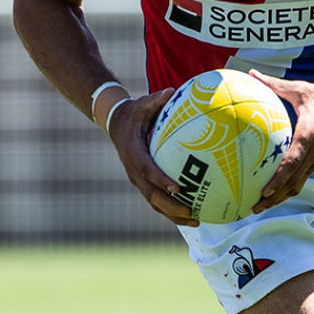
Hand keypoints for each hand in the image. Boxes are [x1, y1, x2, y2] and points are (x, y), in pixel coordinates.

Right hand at [105, 89, 199, 226]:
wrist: (116, 123)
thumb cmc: (135, 112)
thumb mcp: (142, 104)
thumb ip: (156, 100)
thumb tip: (171, 91)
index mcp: (134, 153)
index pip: (147, 170)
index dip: (161, 180)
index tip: (178, 188)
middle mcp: (134, 171)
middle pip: (151, 195)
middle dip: (172, 207)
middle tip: (193, 213)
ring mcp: (137, 180)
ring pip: (154, 203)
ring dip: (174, 215)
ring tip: (197, 221)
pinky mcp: (143, 183)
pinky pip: (157, 201)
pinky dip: (173, 210)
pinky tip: (192, 213)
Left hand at [245, 70, 313, 212]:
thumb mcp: (300, 90)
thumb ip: (274, 84)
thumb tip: (252, 74)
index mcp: (308, 136)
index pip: (293, 162)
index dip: (279, 178)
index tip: (265, 190)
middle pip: (293, 182)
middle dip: (274, 198)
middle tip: (254, 207)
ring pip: (297, 185)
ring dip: (280, 198)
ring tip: (260, 206)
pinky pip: (302, 179)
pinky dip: (287, 188)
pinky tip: (273, 192)